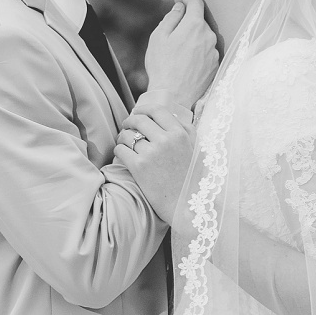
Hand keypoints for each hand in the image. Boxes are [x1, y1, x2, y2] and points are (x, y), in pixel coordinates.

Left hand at [113, 107, 195, 224]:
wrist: (187, 205)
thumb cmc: (192, 178)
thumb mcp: (196, 148)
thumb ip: (186, 129)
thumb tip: (172, 115)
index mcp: (180, 133)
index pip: (157, 110)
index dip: (143, 109)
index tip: (138, 113)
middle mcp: (165, 140)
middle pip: (139, 121)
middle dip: (129, 121)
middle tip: (126, 126)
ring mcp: (151, 153)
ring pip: (127, 135)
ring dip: (122, 137)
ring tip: (123, 142)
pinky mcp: (139, 167)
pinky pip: (121, 150)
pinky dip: (118, 150)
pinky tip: (122, 154)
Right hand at [143, 0, 217, 111]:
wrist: (173, 96)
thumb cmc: (162, 65)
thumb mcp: (159, 37)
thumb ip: (171, 17)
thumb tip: (180, 7)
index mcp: (195, 25)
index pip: (196, 2)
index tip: (178, 1)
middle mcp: (209, 36)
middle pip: (200, 20)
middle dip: (188, 21)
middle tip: (172, 32)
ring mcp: (214, 52)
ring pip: (204, 36)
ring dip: (194, 37)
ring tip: (178, 51)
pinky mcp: (215, 65)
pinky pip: (208, 51)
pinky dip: (199, 51)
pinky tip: (186, 62)